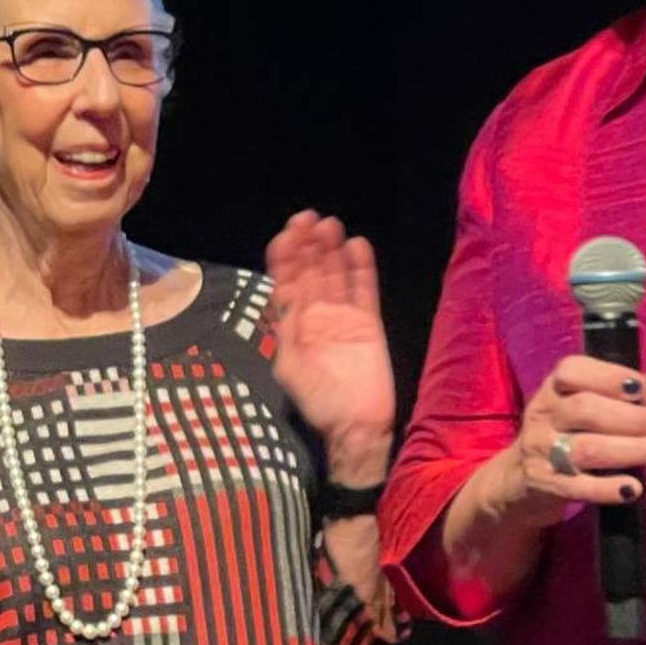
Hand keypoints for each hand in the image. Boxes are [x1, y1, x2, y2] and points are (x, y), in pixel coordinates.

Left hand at [265, 209, 394, 480]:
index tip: (287, 233)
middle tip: (309, 219)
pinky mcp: (368, 322)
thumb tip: (277, 305)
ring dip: (332, 250)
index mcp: (293, 324)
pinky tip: (357, 245)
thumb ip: (283, 334)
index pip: (286, 282)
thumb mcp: (290, 369)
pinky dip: (361, 268)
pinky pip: (364, 289)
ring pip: (336, 275)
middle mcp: (317, 315)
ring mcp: (343, 316)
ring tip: (330, 225)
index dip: (285, 257)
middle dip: (308, 246)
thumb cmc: (319, 402)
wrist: (356, 425)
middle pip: (311, 272)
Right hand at [484, 355, 645, 529]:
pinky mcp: (545, 484)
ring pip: (587, 448)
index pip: (572, 371)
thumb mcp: (599, 410)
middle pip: (585, 409)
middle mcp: (543, 414)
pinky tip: (633, 489)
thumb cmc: (573, 436)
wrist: (522, 480)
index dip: (607, 376)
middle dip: (632, 417)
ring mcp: (540, 450)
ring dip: (632, 450)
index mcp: (555, 389)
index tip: (639, 386)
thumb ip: (636, 397)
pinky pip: (578, 487)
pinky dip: (607, 489)